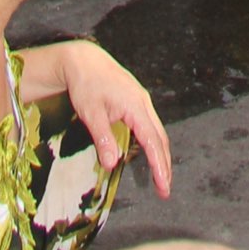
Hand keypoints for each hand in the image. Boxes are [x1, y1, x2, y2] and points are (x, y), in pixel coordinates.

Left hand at [49, 42, 171, 193]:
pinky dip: (153, 142)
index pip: (152, 141)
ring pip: (157, 130)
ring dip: (160, 153)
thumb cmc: (86, 84)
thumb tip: (111, 164)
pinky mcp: (135, 100)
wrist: (83, 59)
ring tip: (161, 176)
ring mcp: (141, 100)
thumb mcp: (91, 113)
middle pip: (160, 137)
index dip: (159, 165)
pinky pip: (150, 124)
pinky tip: (149, 152)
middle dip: (164, 164)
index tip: (163, 186)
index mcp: (135, 106)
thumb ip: (103, 139)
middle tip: (165, 189)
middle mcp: (143, 103)